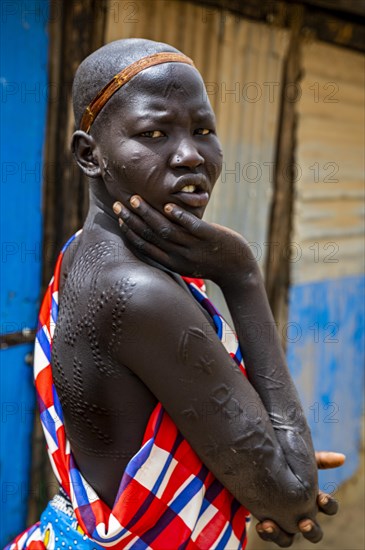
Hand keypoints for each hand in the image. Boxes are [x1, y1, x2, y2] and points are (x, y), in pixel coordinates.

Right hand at [112, 196, 256, 285]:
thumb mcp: (187, 261)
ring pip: (167, 230)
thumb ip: (171, 249)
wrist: (238, 271)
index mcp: (172, 262)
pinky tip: (168, 206)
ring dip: (149, 214)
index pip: (145, 246)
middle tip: (119, 205)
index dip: (130, 231)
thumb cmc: (210, 262)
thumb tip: (155, 235)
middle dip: (133, 220)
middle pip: (151, 236)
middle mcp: (179, 256)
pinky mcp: (209, 238)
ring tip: (136, 200)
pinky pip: (192, 227)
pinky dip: (179, 216)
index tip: (119, 217)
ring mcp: (194, 247)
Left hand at [255, 451, 345, 546]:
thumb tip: (341, 458)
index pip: (329, 508)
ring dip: (281, 535)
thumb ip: (320, 459)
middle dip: (311, 530)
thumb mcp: (301, 459)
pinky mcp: (268, 524)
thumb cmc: (286, 463)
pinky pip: (270, 535)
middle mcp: (301, 515)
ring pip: (289, 539)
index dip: (328, 505)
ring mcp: (285, 522)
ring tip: (270, 524)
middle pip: (314, 533)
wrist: (259, 468)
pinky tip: (261, 524)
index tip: (320, 498)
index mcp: (312, 500)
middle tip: (303, 522)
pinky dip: (266, 532)